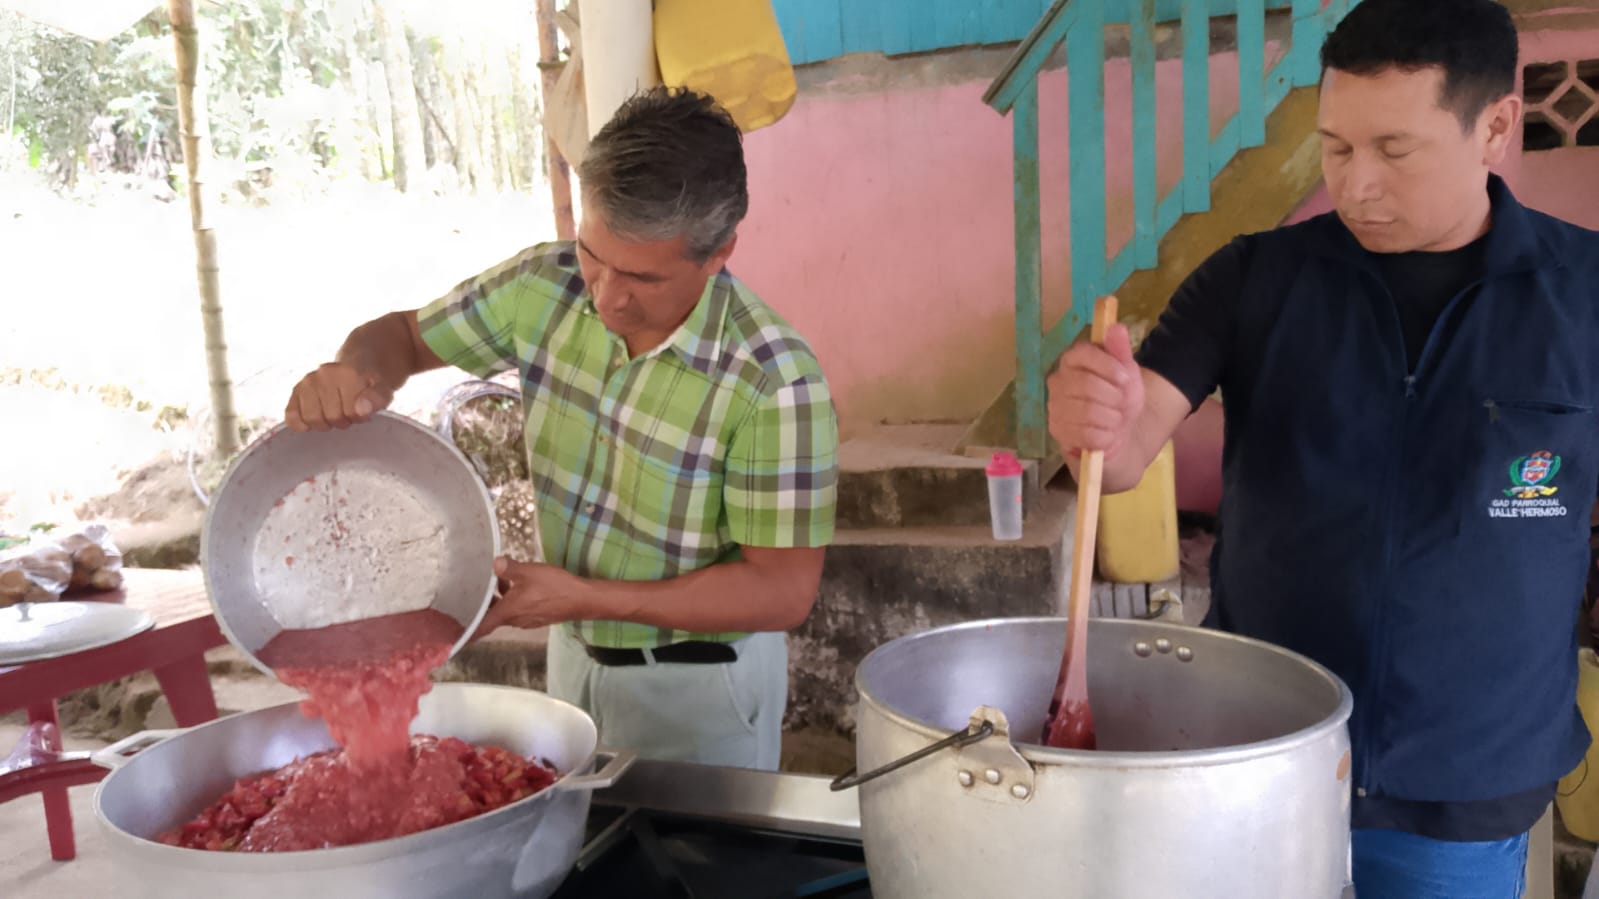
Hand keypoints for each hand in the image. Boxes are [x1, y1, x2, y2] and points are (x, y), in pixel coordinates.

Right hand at [284, 362, 393, 431]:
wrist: (357, 365)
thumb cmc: (368, 383)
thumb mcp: (383, 390)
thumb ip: (378, 398)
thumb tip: (361, 409)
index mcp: (347, 373)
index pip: (351, 413)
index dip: (359, 417)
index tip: (362, 410)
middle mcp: (324, 374)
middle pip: (331, 418)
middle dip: (342, 420)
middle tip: (348, 412)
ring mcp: (308, 381)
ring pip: (311, 419)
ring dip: (324, 423)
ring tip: (334, 413)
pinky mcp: (296, 390)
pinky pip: (292, 415)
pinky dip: (300, 423)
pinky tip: (311, 423)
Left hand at [471, 558, 587, 639]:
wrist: (582, 599)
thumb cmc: (555, 586)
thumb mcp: (529, 572)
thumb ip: (509, 568)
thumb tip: (494, 563)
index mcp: (508, 612)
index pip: (482, 626)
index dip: (466, 632)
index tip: (453, 635)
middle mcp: (515, 620)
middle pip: (492, 616)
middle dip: (485, 604)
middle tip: (477, 589)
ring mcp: (527, 620)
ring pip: (506, 612)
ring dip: (500, 600)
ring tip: (501, 580)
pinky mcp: (537, 617)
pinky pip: (518, 611)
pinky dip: (512, 601)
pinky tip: (519, 585)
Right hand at [1047, 323, 1143, 457]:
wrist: (1119, 430)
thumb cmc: (1119, 396)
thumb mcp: (1127, 371)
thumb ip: (1120, 350)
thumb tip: (1116, 327)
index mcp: (1072, 360)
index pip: (1084, 354)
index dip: (1108, 366)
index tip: (1125, 378)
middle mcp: (1057, 381)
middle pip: (1088, 385)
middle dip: (1114, 398)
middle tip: (1122, 403)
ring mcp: (1054, 407)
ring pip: (1088, 412)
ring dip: (1112, 419)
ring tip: (1116, 419)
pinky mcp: (1057, 431)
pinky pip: (1086, 434)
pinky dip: (1105, 436)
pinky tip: (1107, 434)